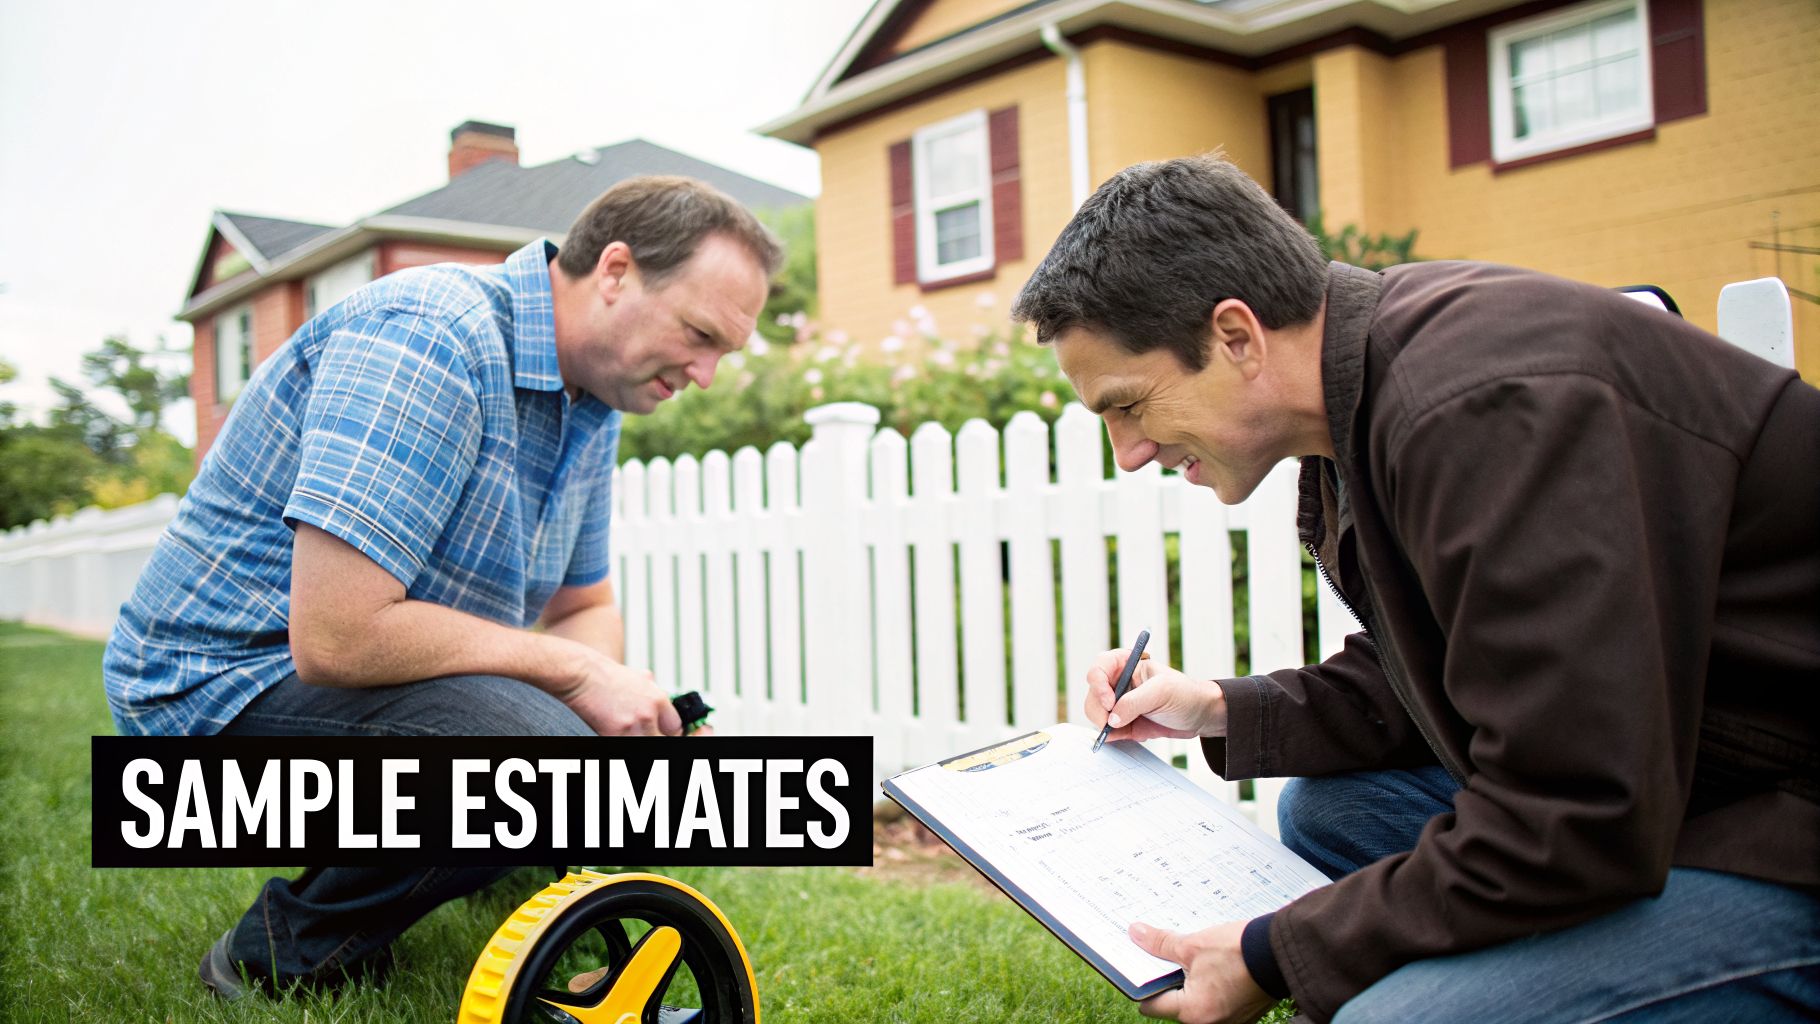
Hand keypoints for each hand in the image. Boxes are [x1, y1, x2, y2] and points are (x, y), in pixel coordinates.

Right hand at [556, 648, 681, 735]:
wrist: (582, 675)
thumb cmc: (606, 675)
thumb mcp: (638, 677)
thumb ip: (652, 690)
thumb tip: (662, 698)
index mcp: (658, 699)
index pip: (676, 727)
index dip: (668, 731)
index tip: (662, 731)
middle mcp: (649, 714)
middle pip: (664, 740)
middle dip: (656, 737)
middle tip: (645, 732)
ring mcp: (633, 726)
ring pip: (646, 743)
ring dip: (639, 739)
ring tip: (628, 732)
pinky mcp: (615, 735)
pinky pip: (626, 745)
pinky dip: (621, 740)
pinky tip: (615, 732)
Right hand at [1084, 648, 1225, 742]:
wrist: (1200, 716)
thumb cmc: (1185, 694)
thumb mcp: (1162, 692)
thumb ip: (1134, 703)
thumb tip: (1112, 720)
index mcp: (1126, 665)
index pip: (1100, 668)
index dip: (1098, 684)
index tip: (1110, 701)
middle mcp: (1119, 683)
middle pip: (1093, 694)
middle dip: (1098, 709)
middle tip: (1111, 723)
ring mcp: (1120, 703)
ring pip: (1096, 713)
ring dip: (1104, 724)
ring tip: (1124, 730)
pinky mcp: (1124, 722)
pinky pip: (1108, 730)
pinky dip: (1112, 735)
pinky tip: (1129, 735)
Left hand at [1131, 920, 1273, 1023]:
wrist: (1281, 952)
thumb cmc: (1239, 951)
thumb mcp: (1192, 945)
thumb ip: (1160, 944)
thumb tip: (1136, 934)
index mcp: (1193, 1012)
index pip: (1152, 1005)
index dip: (1144, 983)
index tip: (1142, 966)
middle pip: (1175, 1004)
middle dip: (1170, 980)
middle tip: (1168, 956)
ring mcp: (1230, 1021)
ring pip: (1196, 1002)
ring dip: (1191, 982)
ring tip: (1192, 958)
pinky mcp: (1243, 1014)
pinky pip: (1216, 1002)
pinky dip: (1210, 986)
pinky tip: (1214, 965)